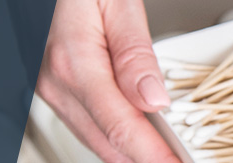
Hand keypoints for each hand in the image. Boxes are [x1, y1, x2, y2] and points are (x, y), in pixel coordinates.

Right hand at [36, 0, 177, 161]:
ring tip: (167, 155)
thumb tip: (154, 99)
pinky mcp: (53, 88)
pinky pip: (87, 125)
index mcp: (74, 63)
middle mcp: (56, 84)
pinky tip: (139, 138)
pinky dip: (116, 138)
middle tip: (180, 162)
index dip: (154, 155)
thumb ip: (135, 53)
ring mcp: (51, 89)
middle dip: (147, 160)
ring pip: (96, 141)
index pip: (121, 127)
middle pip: (108, 145)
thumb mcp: (116, 2)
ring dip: (133, 154)